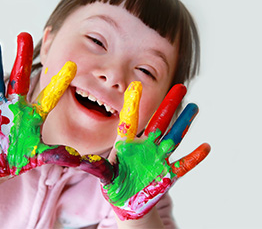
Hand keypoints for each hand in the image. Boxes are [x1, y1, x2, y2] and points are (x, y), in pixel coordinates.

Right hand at [0, 32, 80, 177]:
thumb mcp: (39, 155)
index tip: (72, 65)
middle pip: (20, 79)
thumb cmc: (19, 157)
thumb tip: (78, 158)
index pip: (49, 97)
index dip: (59, 83)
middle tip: (24, 35)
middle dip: (22, 59)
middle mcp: (16, 106)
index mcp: (33, 115)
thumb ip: (57, 155)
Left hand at [80, 82, 210, 219]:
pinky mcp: (167, 174)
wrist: (127, 201)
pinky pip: (183, 165)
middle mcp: (145, 147)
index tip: (136, 86)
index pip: (130, 121)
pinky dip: (194, 157)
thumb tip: (80, 160)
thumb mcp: (105, 175)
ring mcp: (158, 159)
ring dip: (184, 124)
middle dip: (169, 105)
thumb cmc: (114, 185)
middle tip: (180, 87)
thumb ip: (98, 168)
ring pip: (174, 137)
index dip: (133, 105)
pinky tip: (206, 147)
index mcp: (127, 144)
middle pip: (159, 122)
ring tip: (194, 107)